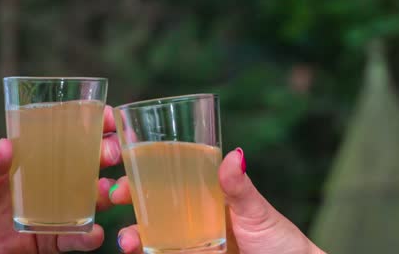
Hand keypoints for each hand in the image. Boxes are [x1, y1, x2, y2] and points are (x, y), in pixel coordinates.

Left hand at [0, 106, 122, 253]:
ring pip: (83, 201)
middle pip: (81, 165)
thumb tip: (6, 148)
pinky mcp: (40, 243)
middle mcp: (37, 183)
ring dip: (101, 195)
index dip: (86, 124)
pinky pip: (69, 238)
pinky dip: (85, 237)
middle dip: (103, 156)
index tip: (106, 116)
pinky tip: (93, 233)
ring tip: (108, 192)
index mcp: (21, 158)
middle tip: (112, 154)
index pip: (59, 135)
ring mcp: (42, 213)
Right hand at [110, 148, 323, 253]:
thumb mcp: (258, 211)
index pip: (170, 179)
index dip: (143, 175)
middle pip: (154, 209)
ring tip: (126, 241)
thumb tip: (234, 154)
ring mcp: (194, 244)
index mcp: (210, 197)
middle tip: (116, 201)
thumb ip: (239, 187)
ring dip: (133, 235)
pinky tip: (139, 253)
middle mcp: (197, 219)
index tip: (124, 172)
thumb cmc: (282, 241)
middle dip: (130, 206)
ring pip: (154, 237)